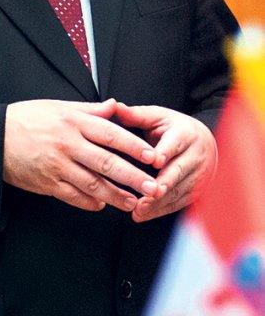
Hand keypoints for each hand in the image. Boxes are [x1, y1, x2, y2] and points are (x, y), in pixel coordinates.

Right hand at [3, 98, 161, 212]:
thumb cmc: (26, 119)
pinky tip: (103, 205)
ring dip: (116, 195)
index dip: (133, 146)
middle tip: (152, 186)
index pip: (110, 134)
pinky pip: (75, 196)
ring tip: (134, 202)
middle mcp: (67, 143)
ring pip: (94, 184)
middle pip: (107, 162)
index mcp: (72, 121)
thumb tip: (115, 106)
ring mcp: (58, 165)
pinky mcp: (48, 183)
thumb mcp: (57, 106)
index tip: (152, 156)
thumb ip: (89, 109)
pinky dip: (91, 203)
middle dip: (132, 176)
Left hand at [115, 103, 217, 221]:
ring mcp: (199, 176)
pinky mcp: (197, 191)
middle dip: (163, 184)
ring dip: (160, 202)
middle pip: (179, 171)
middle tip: (147, 194)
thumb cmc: (174, 128)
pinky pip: (179, 202)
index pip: (175, 144)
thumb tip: (114, 105)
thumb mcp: (158, 117)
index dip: (165, 153)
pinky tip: (145, 214)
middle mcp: (196, 156)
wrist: (205, 143)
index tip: (154, 162)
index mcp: (185, 134)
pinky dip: (162, 210)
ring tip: (140, 210)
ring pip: (179, 190)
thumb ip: (136, 115)